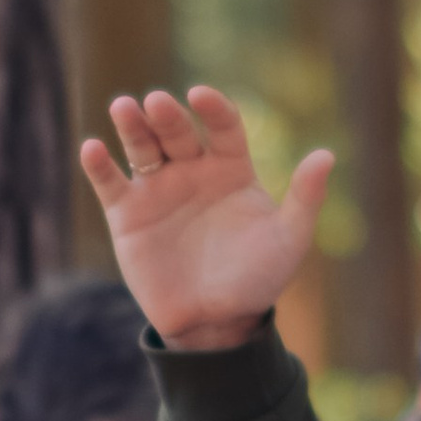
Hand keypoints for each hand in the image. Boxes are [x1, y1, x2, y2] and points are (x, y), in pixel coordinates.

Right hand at [79, 86, 335, 351]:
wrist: (215, 323)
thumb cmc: (257, 280)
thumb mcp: (288, 240)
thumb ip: (305, 198)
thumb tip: (327, 155)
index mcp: (230, 168)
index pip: (222, 127)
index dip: (213, 109)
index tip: (201, 97)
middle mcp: (191, 171)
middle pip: (177, 131)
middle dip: (167, 115)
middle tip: (157, 103)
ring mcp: (157, 189)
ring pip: (141, 147)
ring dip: (131, 126)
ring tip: (124, 108)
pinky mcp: (126, 214)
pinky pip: (110, 183)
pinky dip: (99, 165)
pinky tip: (93, 148)